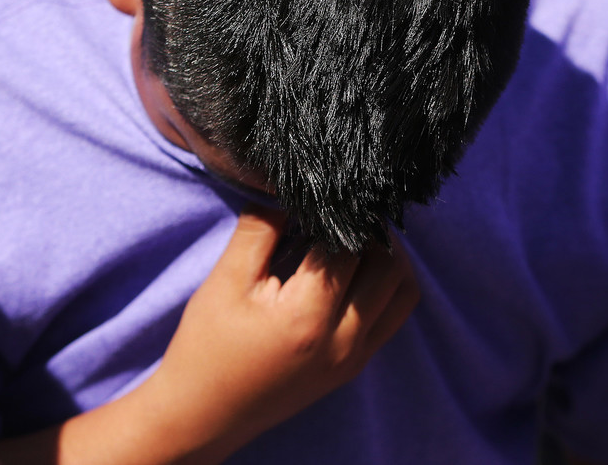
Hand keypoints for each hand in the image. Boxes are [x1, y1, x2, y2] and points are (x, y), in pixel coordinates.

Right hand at [0, 209, 420, 464]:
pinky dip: (387, 286)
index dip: (340, 212)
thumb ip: (260, 229)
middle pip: (388, 264)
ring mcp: (355, 357)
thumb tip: (292, 192)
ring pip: (403, 291)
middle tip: (344, 212)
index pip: (349, 244)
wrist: (205, 414)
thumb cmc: (207, 345)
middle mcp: (343, 339)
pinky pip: (394, 317)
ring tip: (357, 239)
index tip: (327, 194)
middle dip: (370, 231)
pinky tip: (358, 271)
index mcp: (308, 314)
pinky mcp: (355, 366)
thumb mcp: (225, 281)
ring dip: (389, 257)